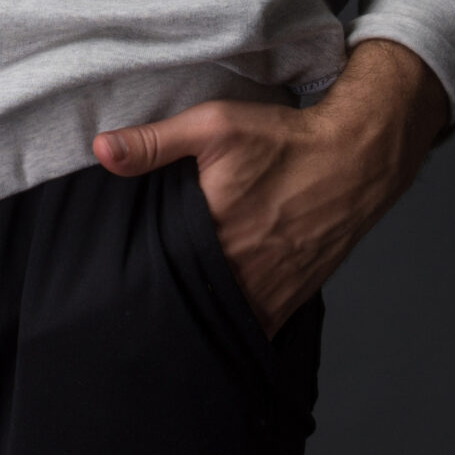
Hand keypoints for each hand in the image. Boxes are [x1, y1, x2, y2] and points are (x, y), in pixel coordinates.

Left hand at [93, 39, 449, 336]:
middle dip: (163, 305)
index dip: (136, 281)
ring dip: (198, 318)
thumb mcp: (214, 126)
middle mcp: (242, 273)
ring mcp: (270, 292)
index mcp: (213, 234)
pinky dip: (233, 327)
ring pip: (221, 322)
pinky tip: (214, 317)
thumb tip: (99, 149)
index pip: (159, 273)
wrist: (355, 158)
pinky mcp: (290, 299)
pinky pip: (254, 328)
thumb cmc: (284, 140)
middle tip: (135, 305)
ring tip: (170, 314)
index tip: (116, 282)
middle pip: (188, 303)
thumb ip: (155, 142)